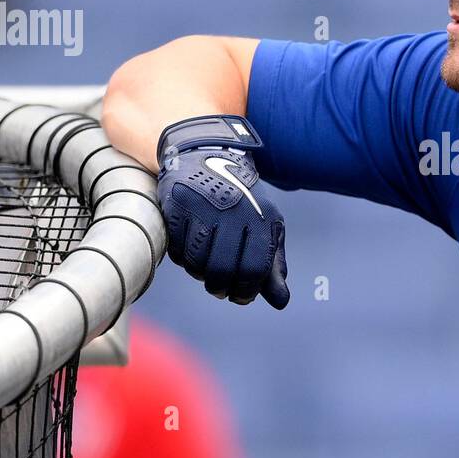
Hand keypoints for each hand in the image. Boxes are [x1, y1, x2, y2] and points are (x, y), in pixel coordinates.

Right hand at [155, 114, 289, 307]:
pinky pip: (177, 250)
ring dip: (200, 274)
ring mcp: (203, 207)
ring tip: (206, 268)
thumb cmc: (241, 201)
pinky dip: (182, 259)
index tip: (241, 295)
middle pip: (223, 270)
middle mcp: (233, 211)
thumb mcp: (265, 226)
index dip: (247, 290)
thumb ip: (273, 265)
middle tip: (221, 289)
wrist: (205, 156)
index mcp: (261, 217)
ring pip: (197, 263)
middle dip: (221, 288)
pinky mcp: (177, 206)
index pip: (255, 269)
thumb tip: (281, 301)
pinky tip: (190, 250)